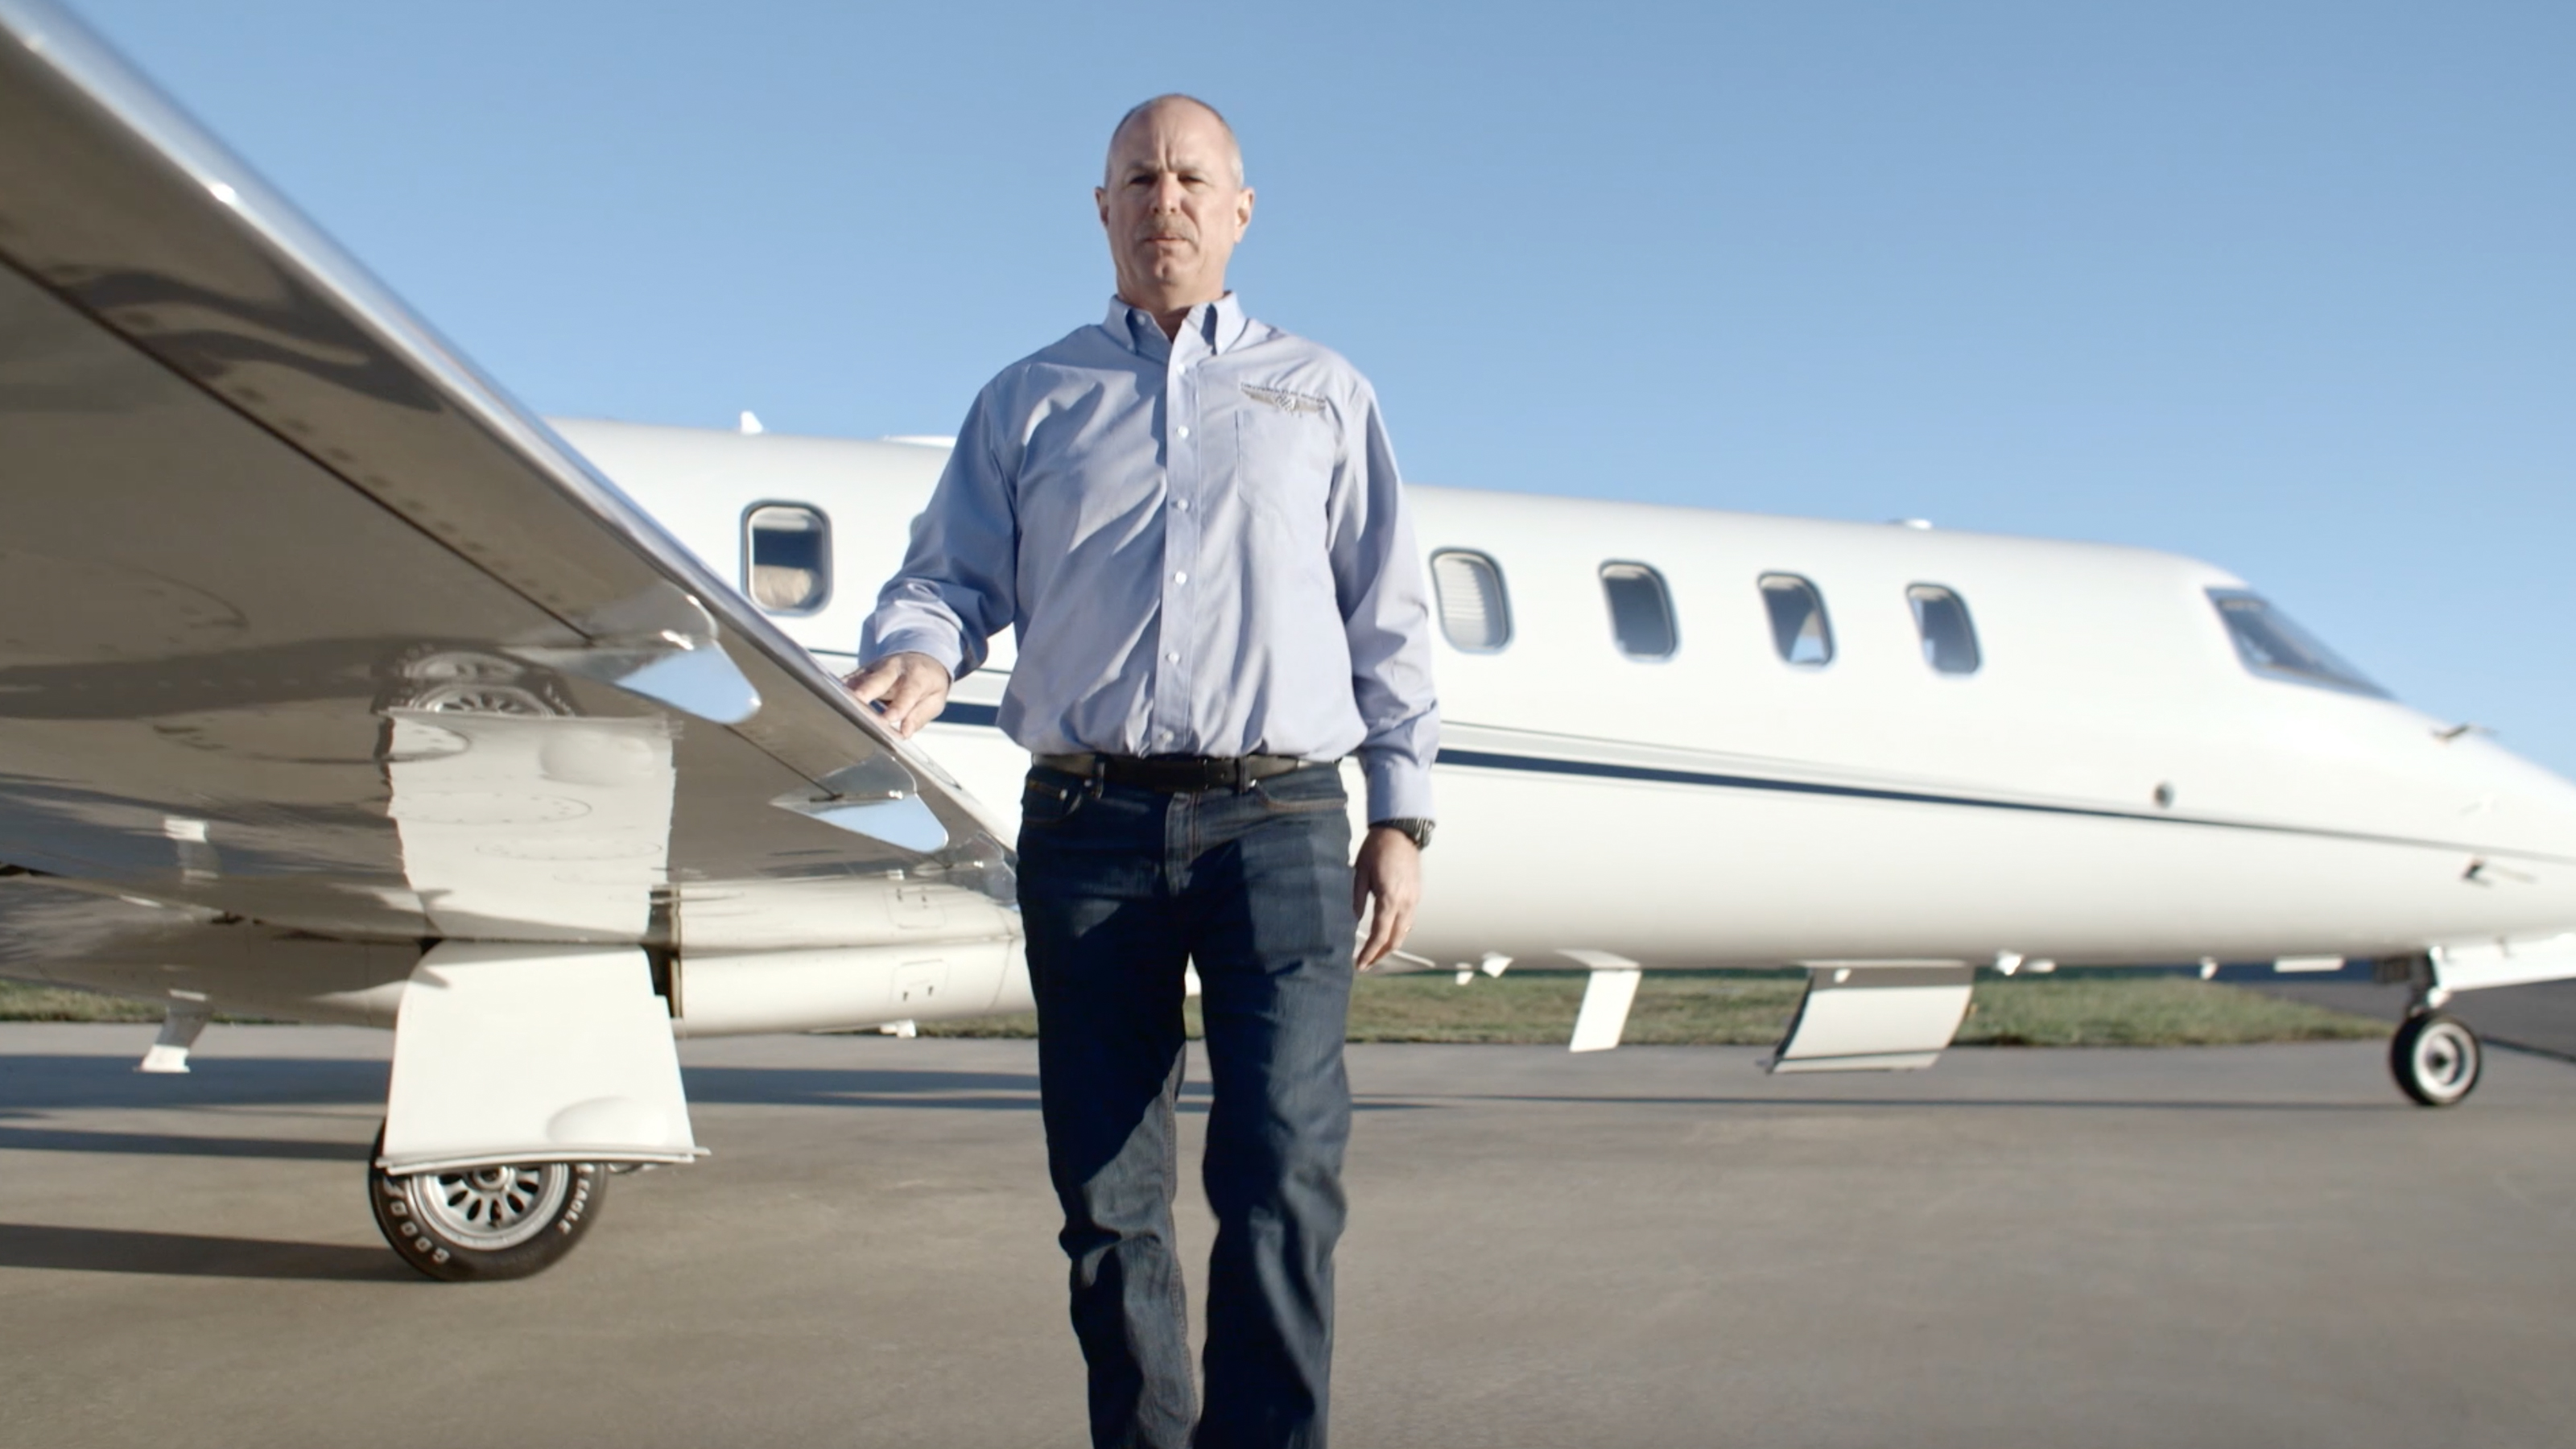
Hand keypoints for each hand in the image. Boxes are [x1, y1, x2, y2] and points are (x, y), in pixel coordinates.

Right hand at [842, 652, 951, 737]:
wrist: (922, 657)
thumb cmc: (929, 682)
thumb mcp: (935, 699)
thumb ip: (919, 716)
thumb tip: (904, 733)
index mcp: (917, 676)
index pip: (908, 692)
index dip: (899, 705)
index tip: (889, 718)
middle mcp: (894, 669)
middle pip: (879, 679)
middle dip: (867, 690)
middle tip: (857, 701)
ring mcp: (875, 669)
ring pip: (860, 679)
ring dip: (848, 692)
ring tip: (836, 705)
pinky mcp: (862, 672)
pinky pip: (849, 680)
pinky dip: (839, 689)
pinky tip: (828, 698)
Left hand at [1352, 826, 1422, 969]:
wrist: (1400, 831)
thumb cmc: (1375, 849)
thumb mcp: (1359, 873)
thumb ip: (1355, 899)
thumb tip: (1349, 923)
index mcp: (1390, 898)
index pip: (1380, 935)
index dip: (1369, 954)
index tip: (1359, 965)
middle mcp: (1405, 902)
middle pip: (1395, 940)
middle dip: (1379, 956)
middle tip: (1364, 965)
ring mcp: (1414, 899)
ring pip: (1404, 932)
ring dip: (1389, 946)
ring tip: (1373, 954)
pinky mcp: (1416, 895)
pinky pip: (1408, 921)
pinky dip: (1397, 933)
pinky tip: (1385, 935)